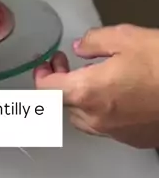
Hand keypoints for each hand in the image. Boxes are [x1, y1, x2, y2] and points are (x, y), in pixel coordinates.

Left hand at [35, 26, 158, 148]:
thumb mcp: (126, 37)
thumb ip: (94, 41)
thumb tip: (80, 48)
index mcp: (87, 92)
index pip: (47, 90)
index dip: (42, 74)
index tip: (49, 63)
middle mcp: (97, 118)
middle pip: (63, 106)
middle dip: (61, 84)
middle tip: (68, 65)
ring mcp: (116, 133)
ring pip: (83, 120)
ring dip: (79, 100)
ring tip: (92, 79)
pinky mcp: (135, 139)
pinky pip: (107, 127)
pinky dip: (103, 111)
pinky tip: (117, 94)